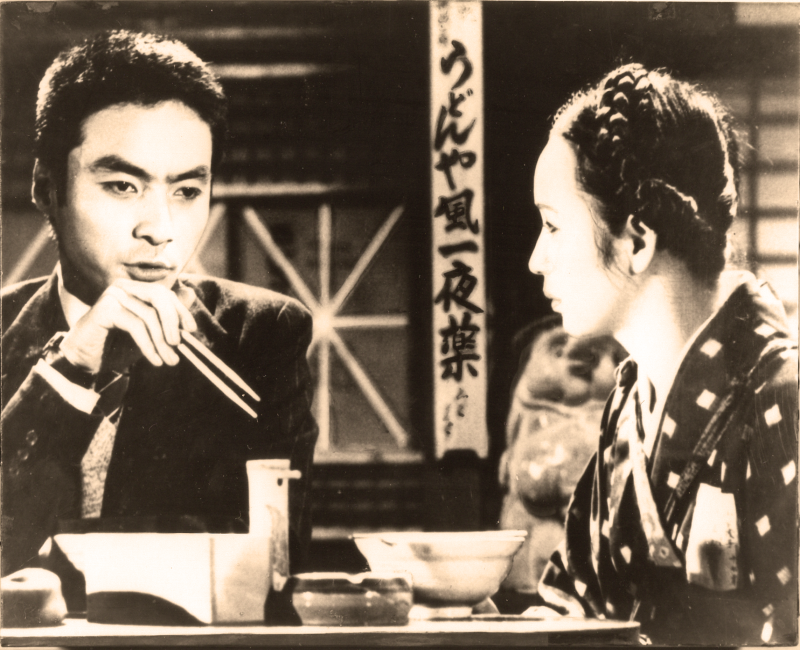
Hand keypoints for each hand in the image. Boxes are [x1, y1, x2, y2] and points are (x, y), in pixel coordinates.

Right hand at [59, 279, 197, 374]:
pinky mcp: (104, 308)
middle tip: (179, 344)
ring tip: (170, 360)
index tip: (192, 330)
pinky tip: (154, 360)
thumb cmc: (117, 346)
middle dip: (173, 321)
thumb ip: (168, 315)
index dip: (180, 310)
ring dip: (162, 341)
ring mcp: (112, 296)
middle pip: (159, 296)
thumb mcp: (150, 333)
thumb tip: (191, 293)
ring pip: (149, 315)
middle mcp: (123, 287)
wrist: (85, 362)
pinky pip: (136, 325)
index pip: (165, 293)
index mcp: (134, 289)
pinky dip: (148, 345)